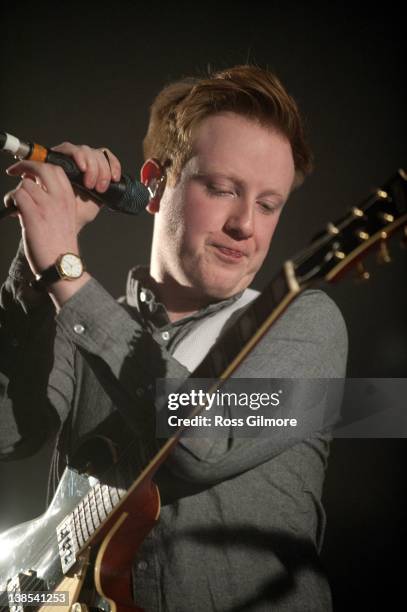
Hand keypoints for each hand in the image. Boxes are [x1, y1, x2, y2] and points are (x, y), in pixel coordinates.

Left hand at [4, 143, 121, 274]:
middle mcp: (60, 199)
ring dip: (17, 192)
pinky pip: (18, 195)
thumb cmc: (60, 244)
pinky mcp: (34, 215)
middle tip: (14, 171)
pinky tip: (13, 210)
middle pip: (42, 168)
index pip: (56, 169)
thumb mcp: (64, 216)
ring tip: (16, 204)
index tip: (29, 169)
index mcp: (68, 198)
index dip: (39, 165)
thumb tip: (31, 184)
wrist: (61, 263)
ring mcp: (47, 206)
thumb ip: (52, 199)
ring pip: (26, 184)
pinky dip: (11, 200)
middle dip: (25, 166)